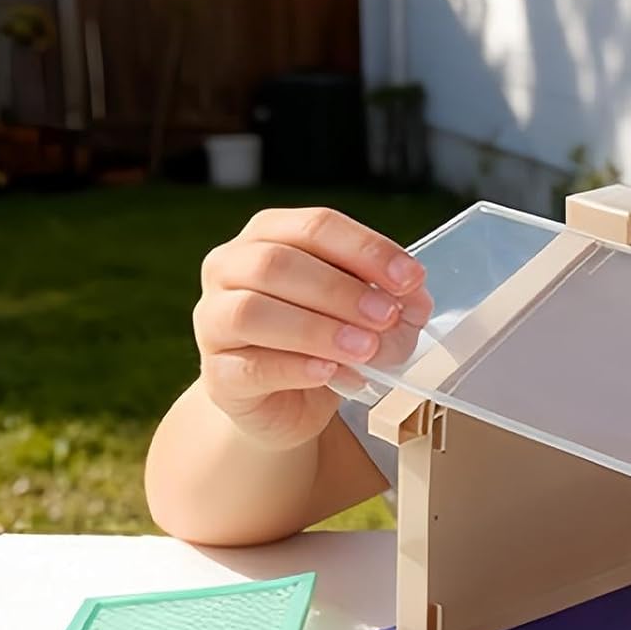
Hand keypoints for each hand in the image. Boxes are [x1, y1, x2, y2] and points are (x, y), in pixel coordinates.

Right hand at [192, 206, 431, 449]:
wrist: (285, 403)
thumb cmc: (321, 342)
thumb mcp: (363, 315)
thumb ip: (391, 302)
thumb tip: (417, 301)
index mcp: (268, 236)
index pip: (316, 226)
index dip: (366, 250)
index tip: (410, 279)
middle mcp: (229, 268)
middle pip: (277, 263)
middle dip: (340, 290)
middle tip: (386, 317)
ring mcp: (213, 320)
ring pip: (253, 311)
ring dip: (317, 329)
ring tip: (364, 349)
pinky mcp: (217, 374)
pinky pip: (249, 366)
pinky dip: (295, 368)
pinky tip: (329, 372)